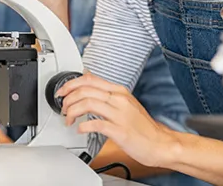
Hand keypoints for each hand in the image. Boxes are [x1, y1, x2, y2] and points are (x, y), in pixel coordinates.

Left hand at [58, 73, 177, 168]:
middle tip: (63, 108)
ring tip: (69, 119)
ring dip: (72, 112)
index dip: (70, 84)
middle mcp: (118, 99)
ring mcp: (120, 114)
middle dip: (68, 99)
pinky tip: (80, 129)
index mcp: (119, 91)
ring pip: (87, 104)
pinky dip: (83, 126)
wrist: (160, 143)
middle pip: (85, 90)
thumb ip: (107, 93)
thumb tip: (88, 83)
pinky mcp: (120, 131)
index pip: (89, 79)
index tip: (62, 92)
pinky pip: (96, 124)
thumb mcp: (125, 102)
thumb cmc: (142, 126)